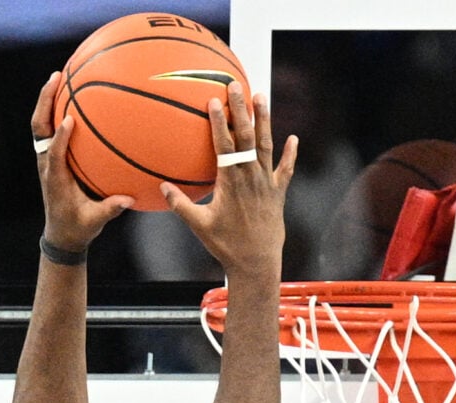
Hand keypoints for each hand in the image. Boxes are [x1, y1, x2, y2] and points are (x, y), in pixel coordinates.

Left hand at [32, 73, 133, 250]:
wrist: (61, 234)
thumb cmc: (78, 228)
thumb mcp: (94, 222)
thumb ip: (110, 209)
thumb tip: (128, 199)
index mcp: (56, 180)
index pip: (55, 154)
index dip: (60, 137)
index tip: (69, 121)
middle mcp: (47, 164)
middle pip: (39, 127)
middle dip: (45, 101)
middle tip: (56, 78)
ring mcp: (47, 159)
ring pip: (40, 124)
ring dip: (47, 100)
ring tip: (58, 76)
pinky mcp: (51, 157)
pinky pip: (49, 129)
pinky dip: (54, 109)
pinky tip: (69, 95)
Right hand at [163, 84, 295, 280]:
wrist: (257, 264)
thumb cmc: (225, 246)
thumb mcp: (199, 226)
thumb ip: (181, 205)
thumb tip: (162, 187)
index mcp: (231, 182)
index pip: (224, 145)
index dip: (220, 121)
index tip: (214, 101)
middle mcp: (251, 177)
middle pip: (247, 136)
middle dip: (241, 109)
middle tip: (236, 85)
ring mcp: (266, 184)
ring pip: (267, 145)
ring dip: (265, 119)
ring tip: (261, 96)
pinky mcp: (278, 193)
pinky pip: (285, 170)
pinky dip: (290, 154)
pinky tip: (293, 138)